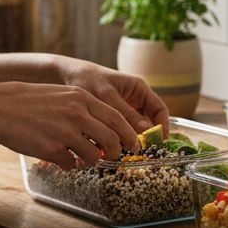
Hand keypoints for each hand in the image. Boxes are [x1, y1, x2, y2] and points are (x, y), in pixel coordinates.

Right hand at [0, 81, 137, 168]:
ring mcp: (65, 133)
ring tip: (82, 159)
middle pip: (111, 139)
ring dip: (92, 161)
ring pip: (94, 155)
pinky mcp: (52, 149)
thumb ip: (84, 108)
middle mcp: (77, 114)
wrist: (0, 108)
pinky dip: (70, 165)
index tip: (133, 144)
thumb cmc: (31, 102)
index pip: (117, 117)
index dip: (128, 134)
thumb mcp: (62, 95)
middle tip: (113, 156)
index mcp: (81, 98)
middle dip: (116, 152)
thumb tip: (105, 128)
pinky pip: (71, 164)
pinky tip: (62, 159)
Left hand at [53, 56, 169, 138]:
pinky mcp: (111, 119)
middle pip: (147, 123)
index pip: (160, 110)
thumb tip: (147, 131)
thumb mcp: (107, 96)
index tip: (158, 142)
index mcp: (139, 89)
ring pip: (132, 130)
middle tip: (134, 150)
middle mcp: (134, 100)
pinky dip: (114, 139)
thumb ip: (126, 114)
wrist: (65, 76)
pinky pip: (118, 132)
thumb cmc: (87, 80)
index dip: (162, 126)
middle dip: (142, 137)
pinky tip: (104, 145)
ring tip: (116, 148)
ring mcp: (123, 110)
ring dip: (127, 140)